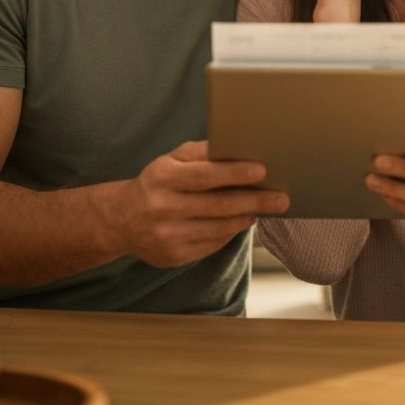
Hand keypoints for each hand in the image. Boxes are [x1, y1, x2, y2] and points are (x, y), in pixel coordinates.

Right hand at [124, 141, 288, 266]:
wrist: (122, 220)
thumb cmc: (158, 182)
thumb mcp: (171, 159)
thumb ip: (201, 153)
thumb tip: (235, 148)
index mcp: (163, 177)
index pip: (205, 175)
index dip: (235, 173)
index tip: (262, 171)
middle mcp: (163, 207)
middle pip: (217, 205)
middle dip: (253, 201)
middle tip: (281, 198)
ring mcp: (167, 235)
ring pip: (218, 228)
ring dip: (246, 218)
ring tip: (263, 208)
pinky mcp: (173, 256)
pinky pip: (212, 244)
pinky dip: (230, 232)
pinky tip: (241, 221)